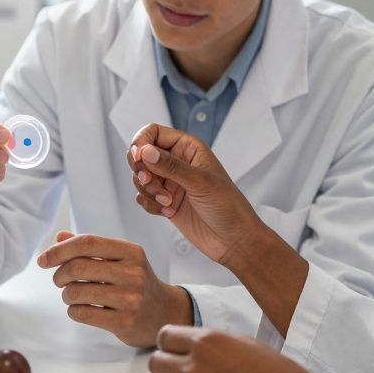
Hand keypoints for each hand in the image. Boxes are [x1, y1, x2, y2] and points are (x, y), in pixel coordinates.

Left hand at [37, 231, 192, 347]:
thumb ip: (90, 248)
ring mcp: (130, 298)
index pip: (87, 243)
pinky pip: (82, 313)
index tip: (43, 260)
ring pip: (76, 292)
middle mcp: (133, 272)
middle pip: (78, 267)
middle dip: (60, 275)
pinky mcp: (124, 321)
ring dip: (66, 295)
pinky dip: (73, 311)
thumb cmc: (135, 283)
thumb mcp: (119, 259)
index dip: (59, 250)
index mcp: (131, 251)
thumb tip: (59, 237)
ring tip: (73, 296)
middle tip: (60, 281)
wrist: (164, 313)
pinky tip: (81, 309)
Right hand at [127, 124, 263, 264]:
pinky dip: (149, 204)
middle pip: (142, 155)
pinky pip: (143, 197)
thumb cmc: (228, 206)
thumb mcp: (200, 182)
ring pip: (141, 177)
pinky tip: (167, 211)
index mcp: (188, 148)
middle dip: (141, 169)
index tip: (138, 158)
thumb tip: (145, 151)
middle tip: (150, 181)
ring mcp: (171, 182)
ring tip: (167, 202)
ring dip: (148, 190)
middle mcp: (178, 162)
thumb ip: (170, 166)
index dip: (141, 142)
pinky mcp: (165, 201)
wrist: (234, 240)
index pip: (153, 132)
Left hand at [149, 325, 350, 372]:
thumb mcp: (244, 341)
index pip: (164, 336)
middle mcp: (195, 368)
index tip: (176, 349)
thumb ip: (212, 341)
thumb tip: (192, 345)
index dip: (170, 342)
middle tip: (181, 369)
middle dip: (167, 364)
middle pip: (155, 363)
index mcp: (207, 342)